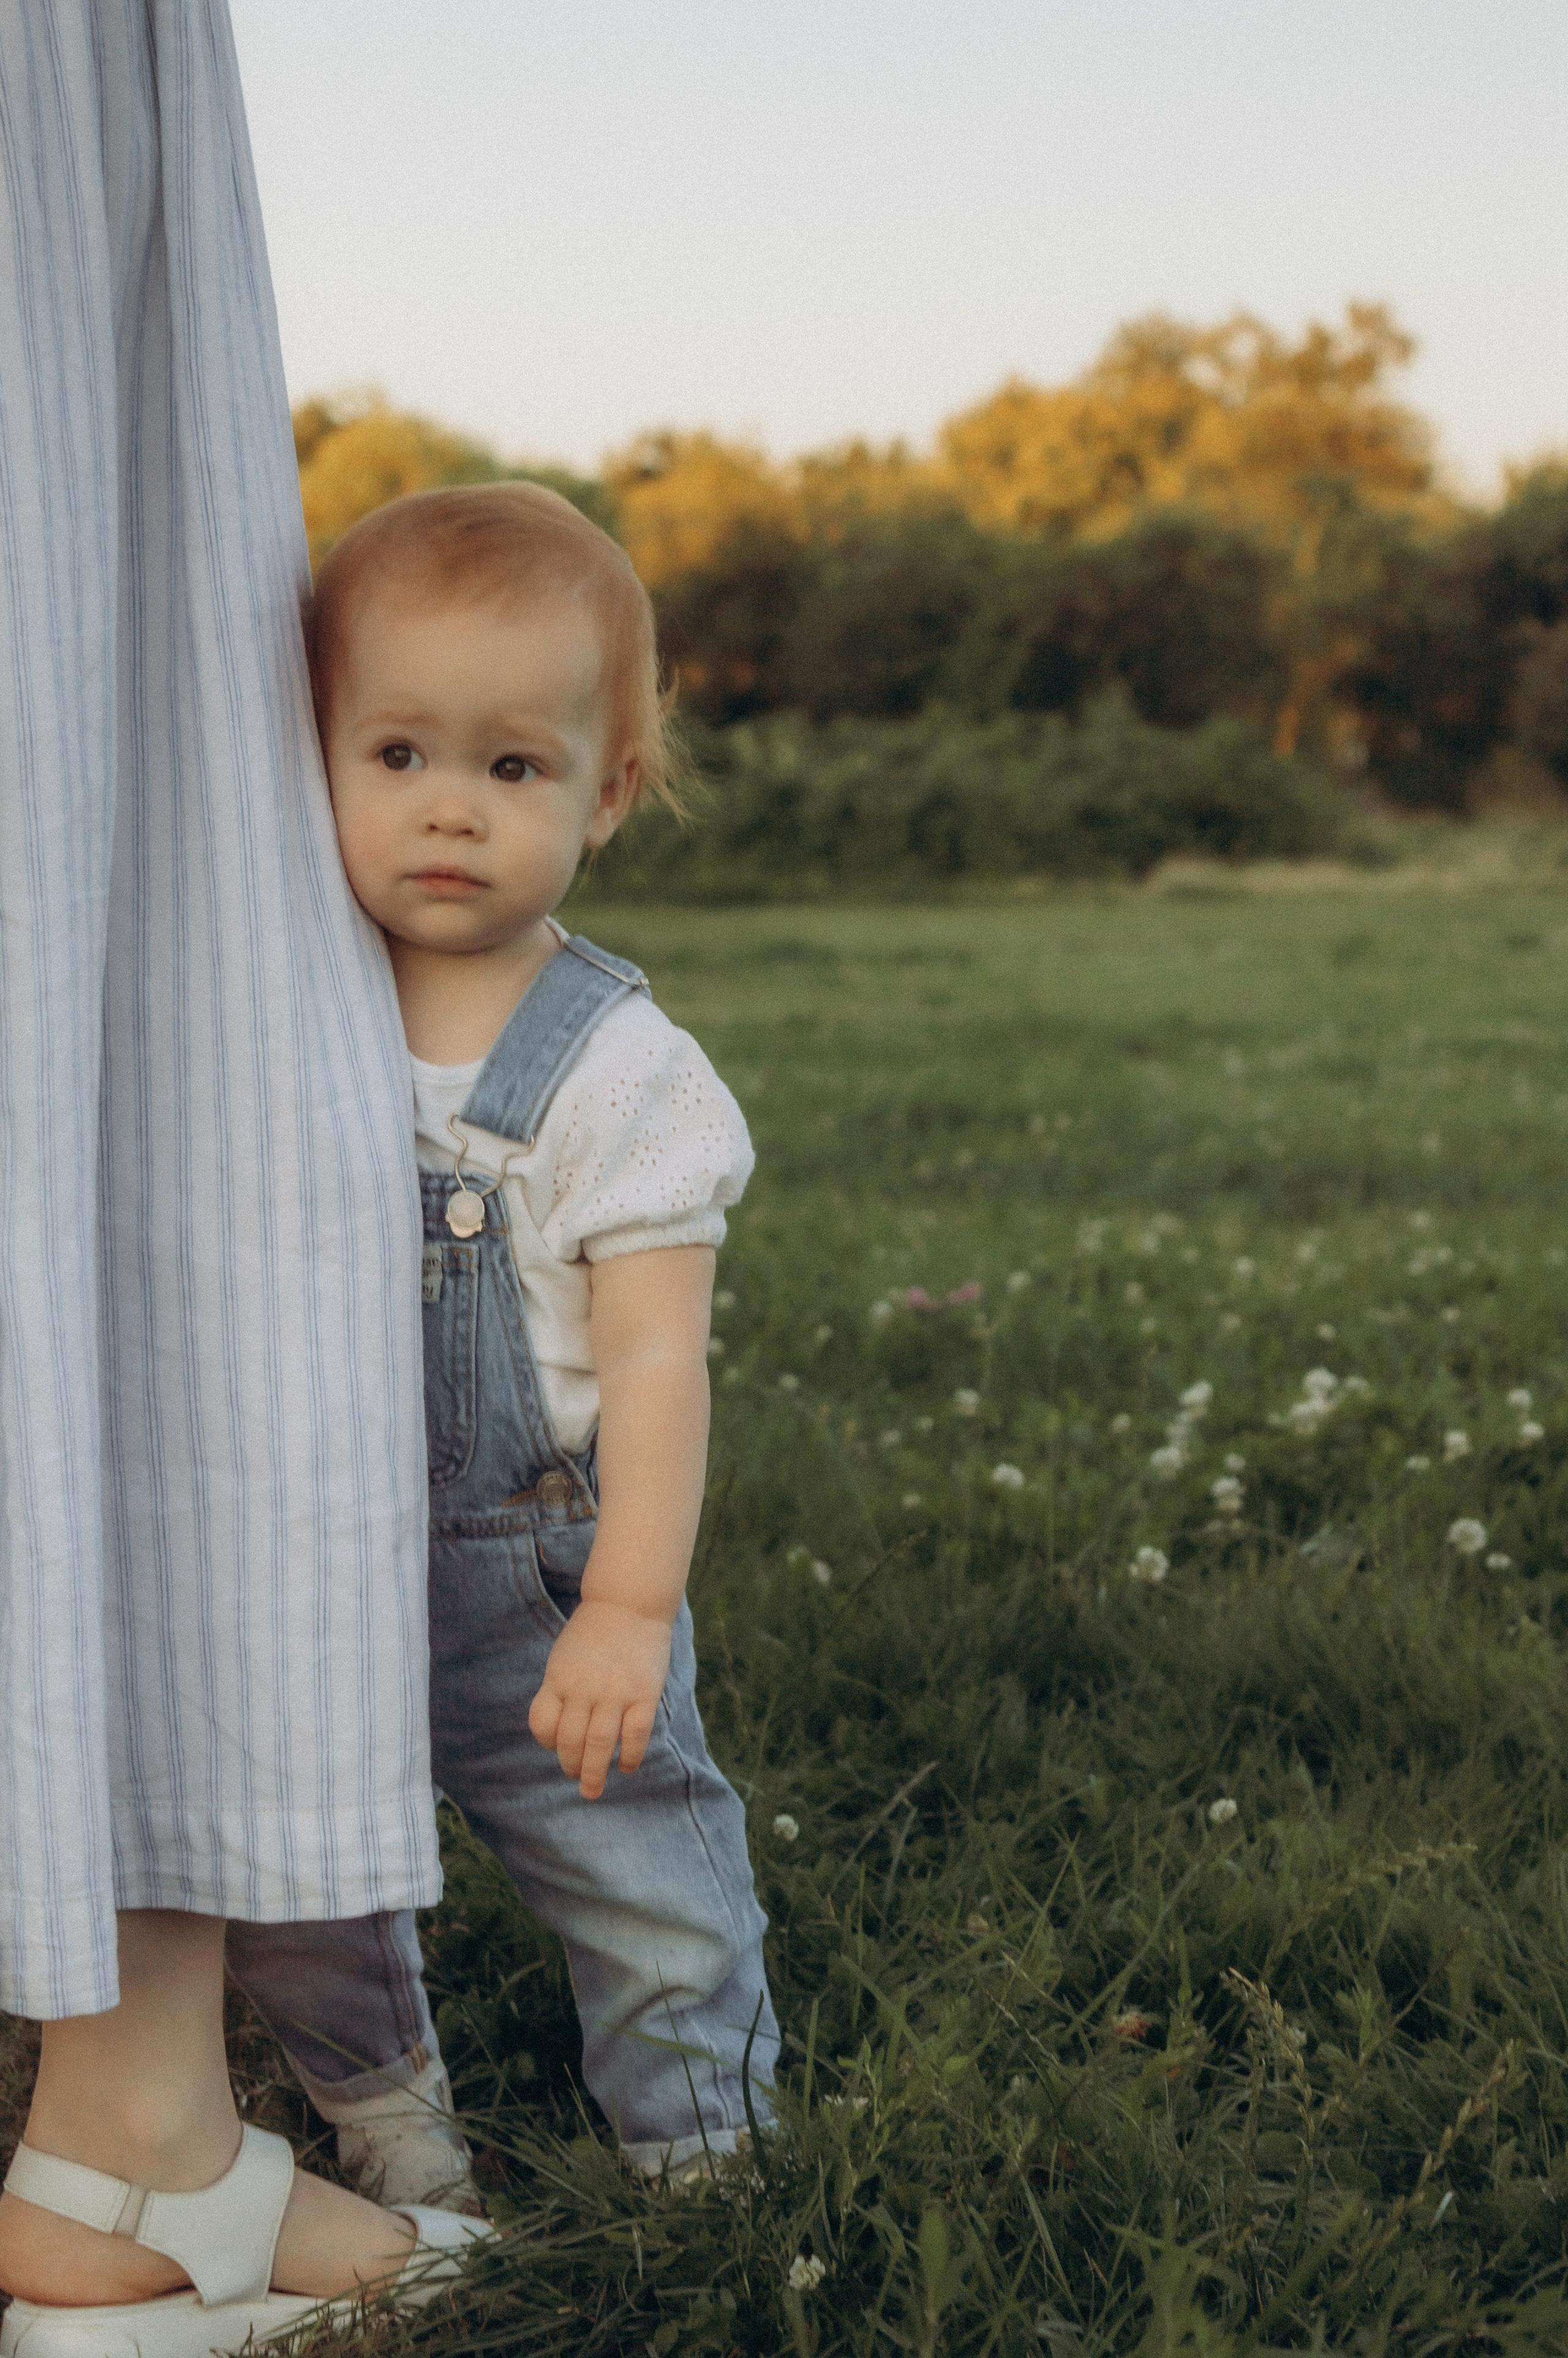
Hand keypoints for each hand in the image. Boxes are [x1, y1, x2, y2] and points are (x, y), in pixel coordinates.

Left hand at [528, 1599, 671, 1798]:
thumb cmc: (593, 1633)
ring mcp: (615, 1692)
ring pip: (600, 1745)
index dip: (547, 1742)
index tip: (556, 1746)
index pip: (542, 1724)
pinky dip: (629, 1758)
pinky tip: (625, 1767)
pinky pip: (635, 1736)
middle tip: (576, 1778)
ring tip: (592, 1789)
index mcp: (559, 1677)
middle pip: (570, 1742)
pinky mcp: (644, 1694)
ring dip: (594, 1774)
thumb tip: (560, 1736)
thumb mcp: (564, 1657)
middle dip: (571, 1767)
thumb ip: (561, 1690)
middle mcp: (584, 1687)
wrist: (628, 1602)